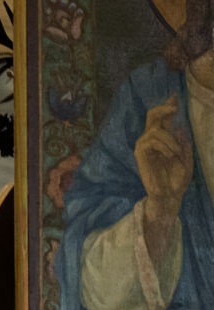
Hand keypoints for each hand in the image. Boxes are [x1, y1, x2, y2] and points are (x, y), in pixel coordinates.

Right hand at [136, 96, 192, 211]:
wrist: (170, 194)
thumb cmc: (178, 178)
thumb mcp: (187, 156)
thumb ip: (182, 140)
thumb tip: (177, 126)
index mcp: (164, 140)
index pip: (163, 118)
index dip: (168, 106)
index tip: (175, 95)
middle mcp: (152, 140)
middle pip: (152, 116)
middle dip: (163, 109)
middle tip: (174, 109)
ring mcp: (144, 147)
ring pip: (155, 131)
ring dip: (170, 140)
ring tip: (176, 153)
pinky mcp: (140, 154)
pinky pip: (151, 140)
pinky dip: (164, 146)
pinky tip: (170, 155)